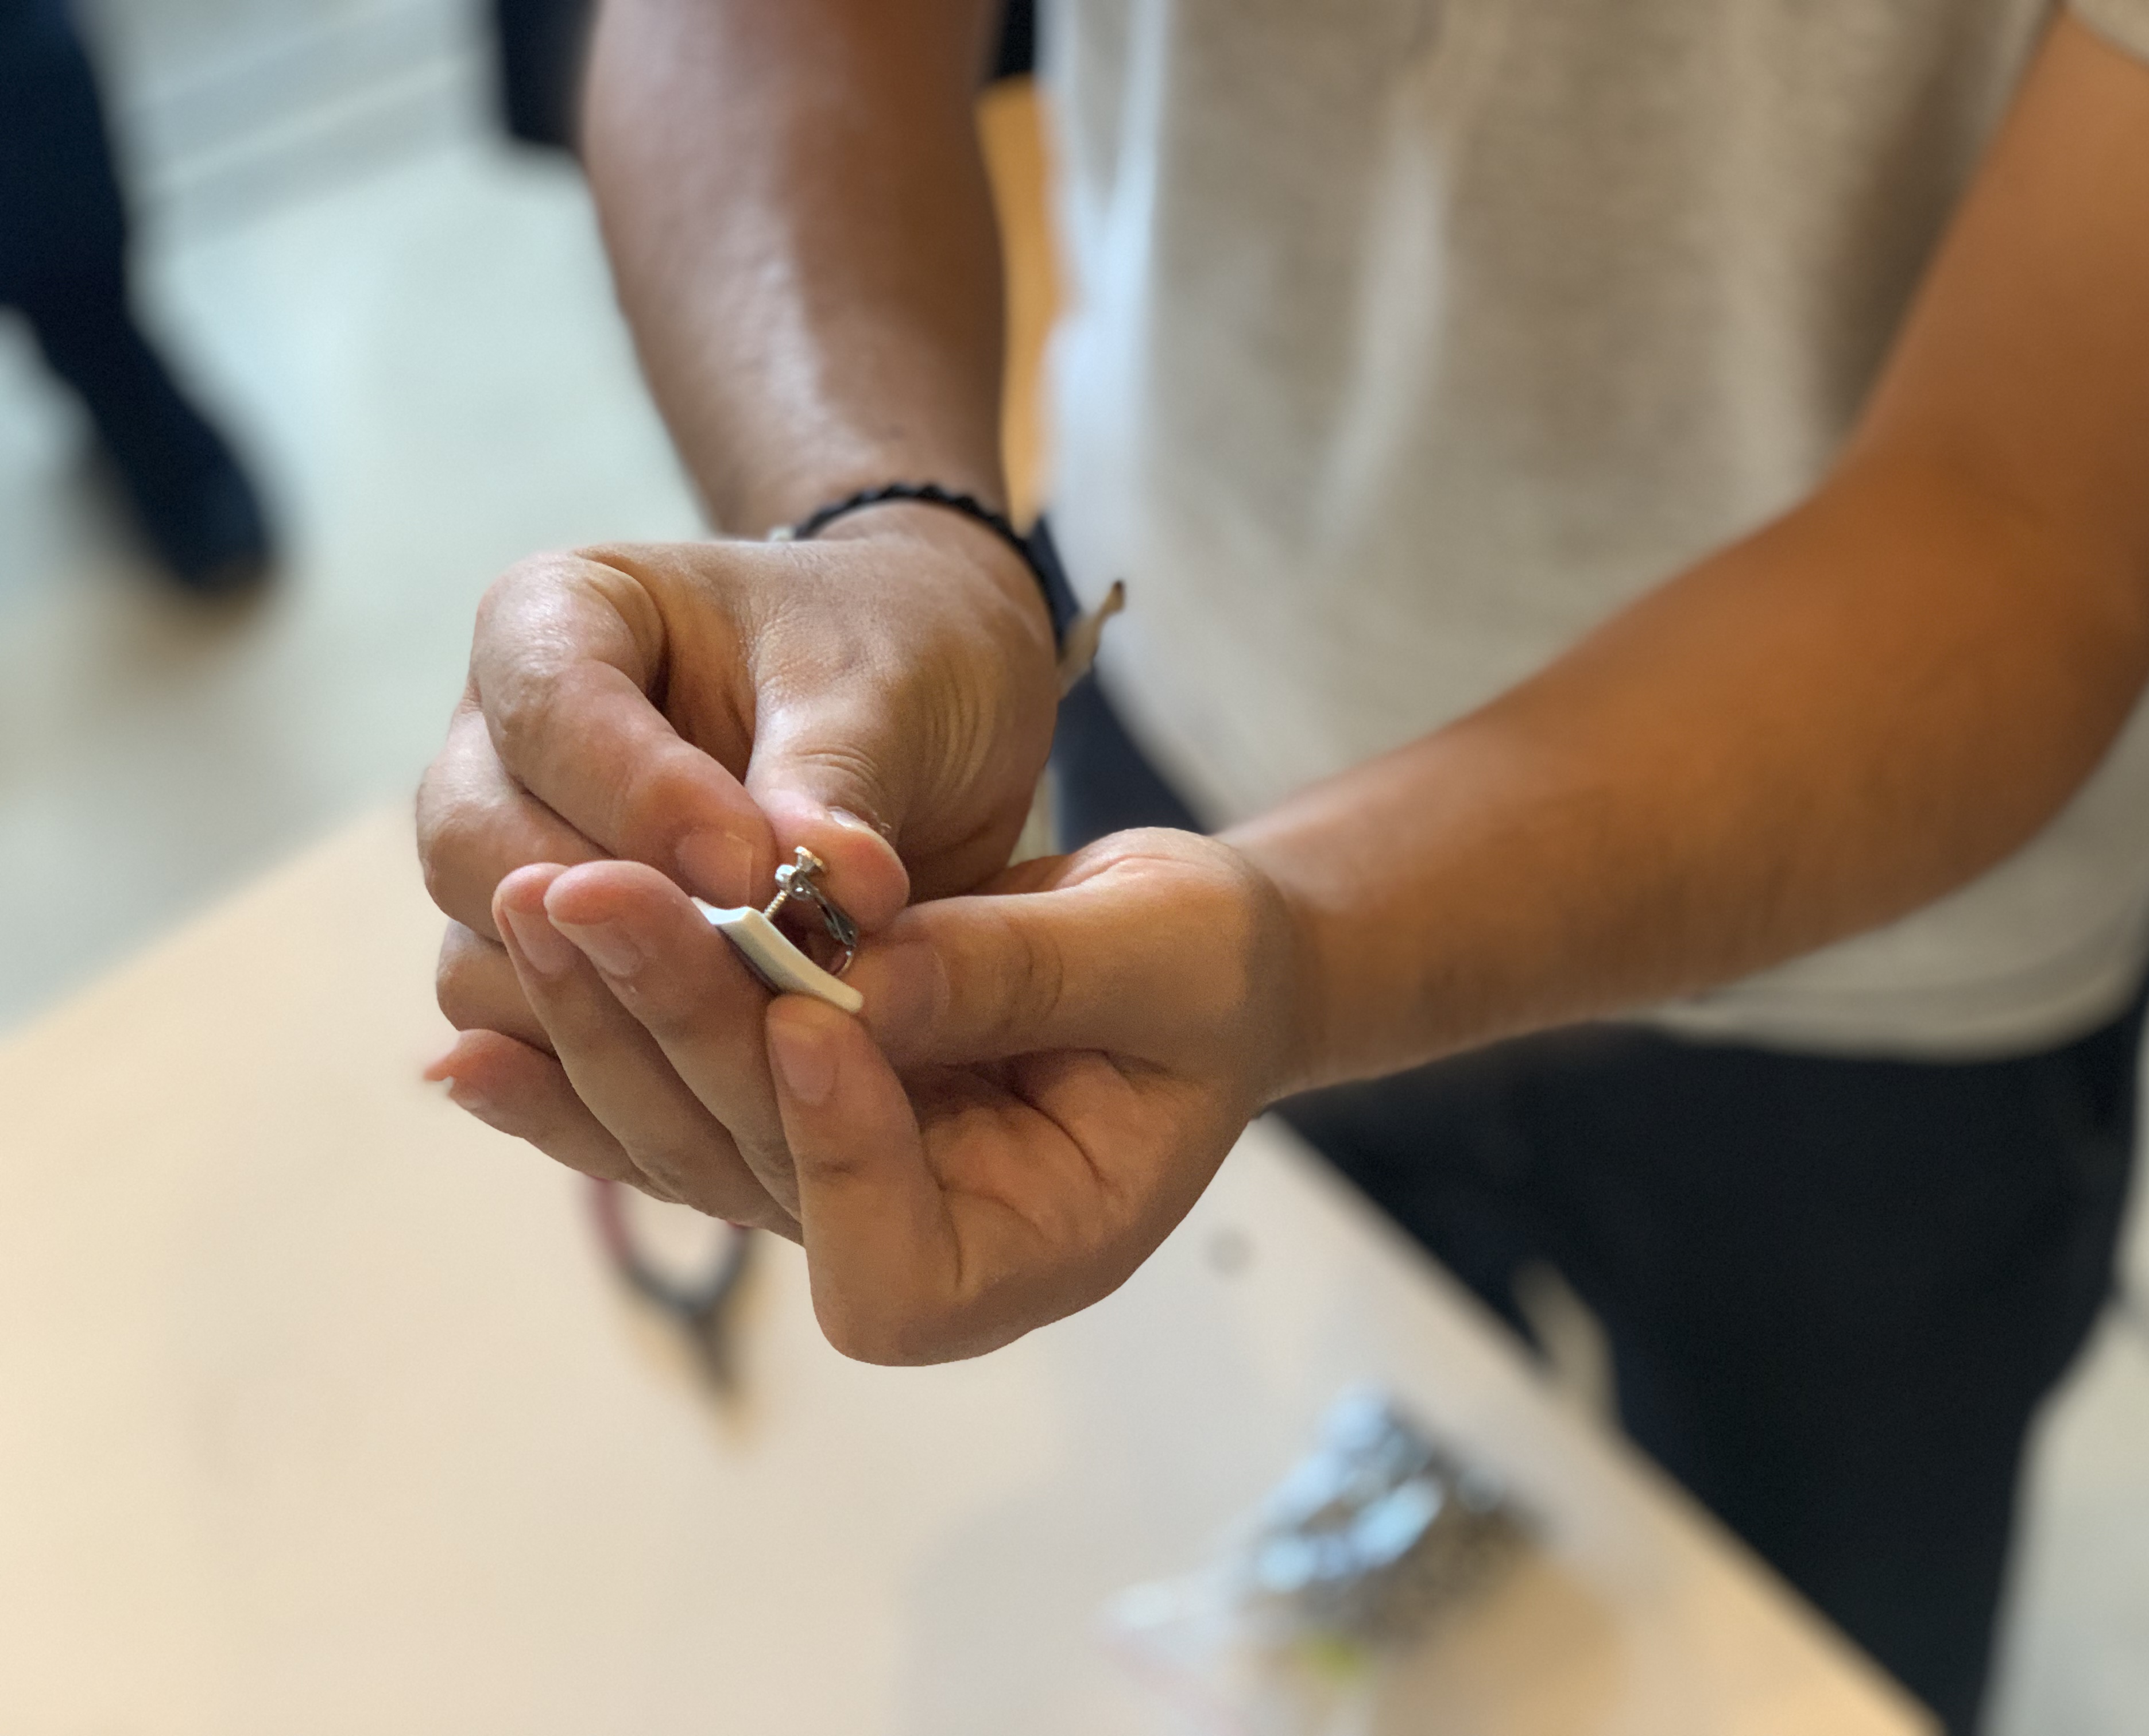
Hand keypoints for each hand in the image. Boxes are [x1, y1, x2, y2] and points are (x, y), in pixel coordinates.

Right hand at [419, 509, 1055, 1166]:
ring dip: (608, 1011)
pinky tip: (723, 1091)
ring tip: (752, 1036)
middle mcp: (498, 743)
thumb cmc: (894, 654)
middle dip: (605, 918)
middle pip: (475, 847)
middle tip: (750, 964)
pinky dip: (623, 1071)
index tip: (754, 874)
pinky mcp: (561, 965)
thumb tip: (837, 892)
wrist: (926, 711)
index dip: (641, 800)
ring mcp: (515, 861)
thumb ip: (840, 781)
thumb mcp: (886, 688)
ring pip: (489, 960)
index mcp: (557, 620)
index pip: (549, 711)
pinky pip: (539, 1038)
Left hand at [439, 829, 1305, 1360]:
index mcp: (1025, 1254)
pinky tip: (478, 1000)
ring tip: (535, 897)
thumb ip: (1023, 974)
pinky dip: (573, 1053)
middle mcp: (910, 1251)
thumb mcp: (1165, 952)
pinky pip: (665, 1102)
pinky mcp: (785, 1123)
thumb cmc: (1208, 971)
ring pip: (687, 1133)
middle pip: (757, 1178)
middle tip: (592, 896)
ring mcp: (832, 1191)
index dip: (840, 1156)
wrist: (1189, 959)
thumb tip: (854, 968)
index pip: (891, 1269)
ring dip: (606, 1019)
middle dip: (678, 1032)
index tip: (809, 1017)